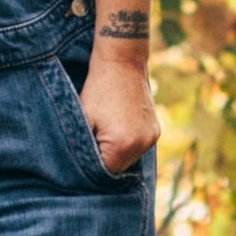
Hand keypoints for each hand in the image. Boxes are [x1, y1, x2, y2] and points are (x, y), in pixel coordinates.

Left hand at [79, 43, 158, 177]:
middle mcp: (142, 145)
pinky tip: (117, 128)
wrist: (122, 62)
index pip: (105, 172)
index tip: (82, 156)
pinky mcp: (155, 130)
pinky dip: (127, 143)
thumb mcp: (83, 119)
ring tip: (105, 131)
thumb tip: (80, 168)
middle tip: (92, 142)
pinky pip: (138, 147)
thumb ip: (83, 148)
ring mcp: (152, 137)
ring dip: (117, 153)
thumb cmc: (98, 90)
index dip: (91, 168)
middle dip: (105, 161)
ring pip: (129, 159)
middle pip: (119, 168)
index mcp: (122, 145)